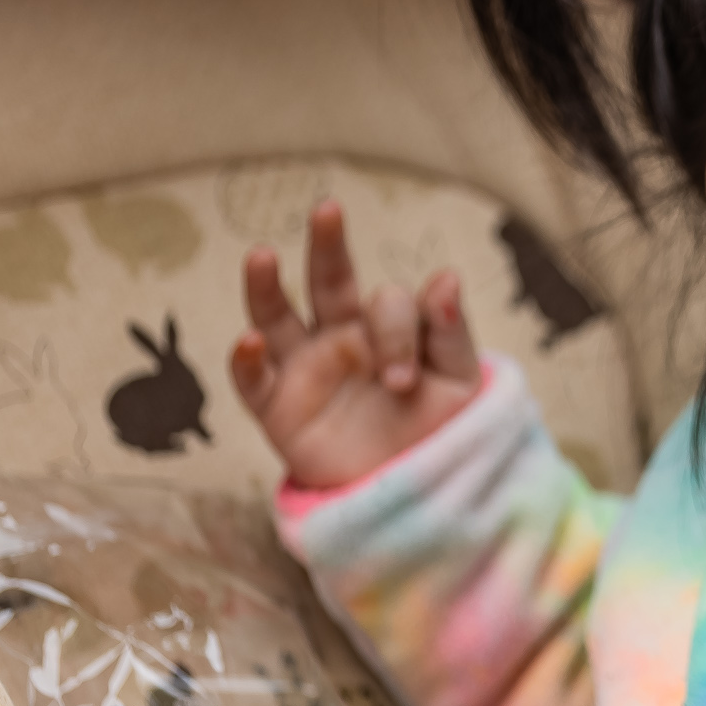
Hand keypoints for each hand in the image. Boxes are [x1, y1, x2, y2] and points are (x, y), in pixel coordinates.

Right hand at [230, 200, 482, 489]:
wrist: (414, 495)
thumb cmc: (438, 430)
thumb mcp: (459, 381)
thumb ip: (449, 331)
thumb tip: (448, 275)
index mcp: (387, 327)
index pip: (386, 304)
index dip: (396, 334)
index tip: (405, 381)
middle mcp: (342, 338)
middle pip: (328, 282)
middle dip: (328, 246)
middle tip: (329, 210)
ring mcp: (306, 370)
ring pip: (278, 317)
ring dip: (265, 287)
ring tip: (260, 256)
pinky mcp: (279, 410)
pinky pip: (254, 382)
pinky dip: (246, 361)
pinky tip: (250, 341)